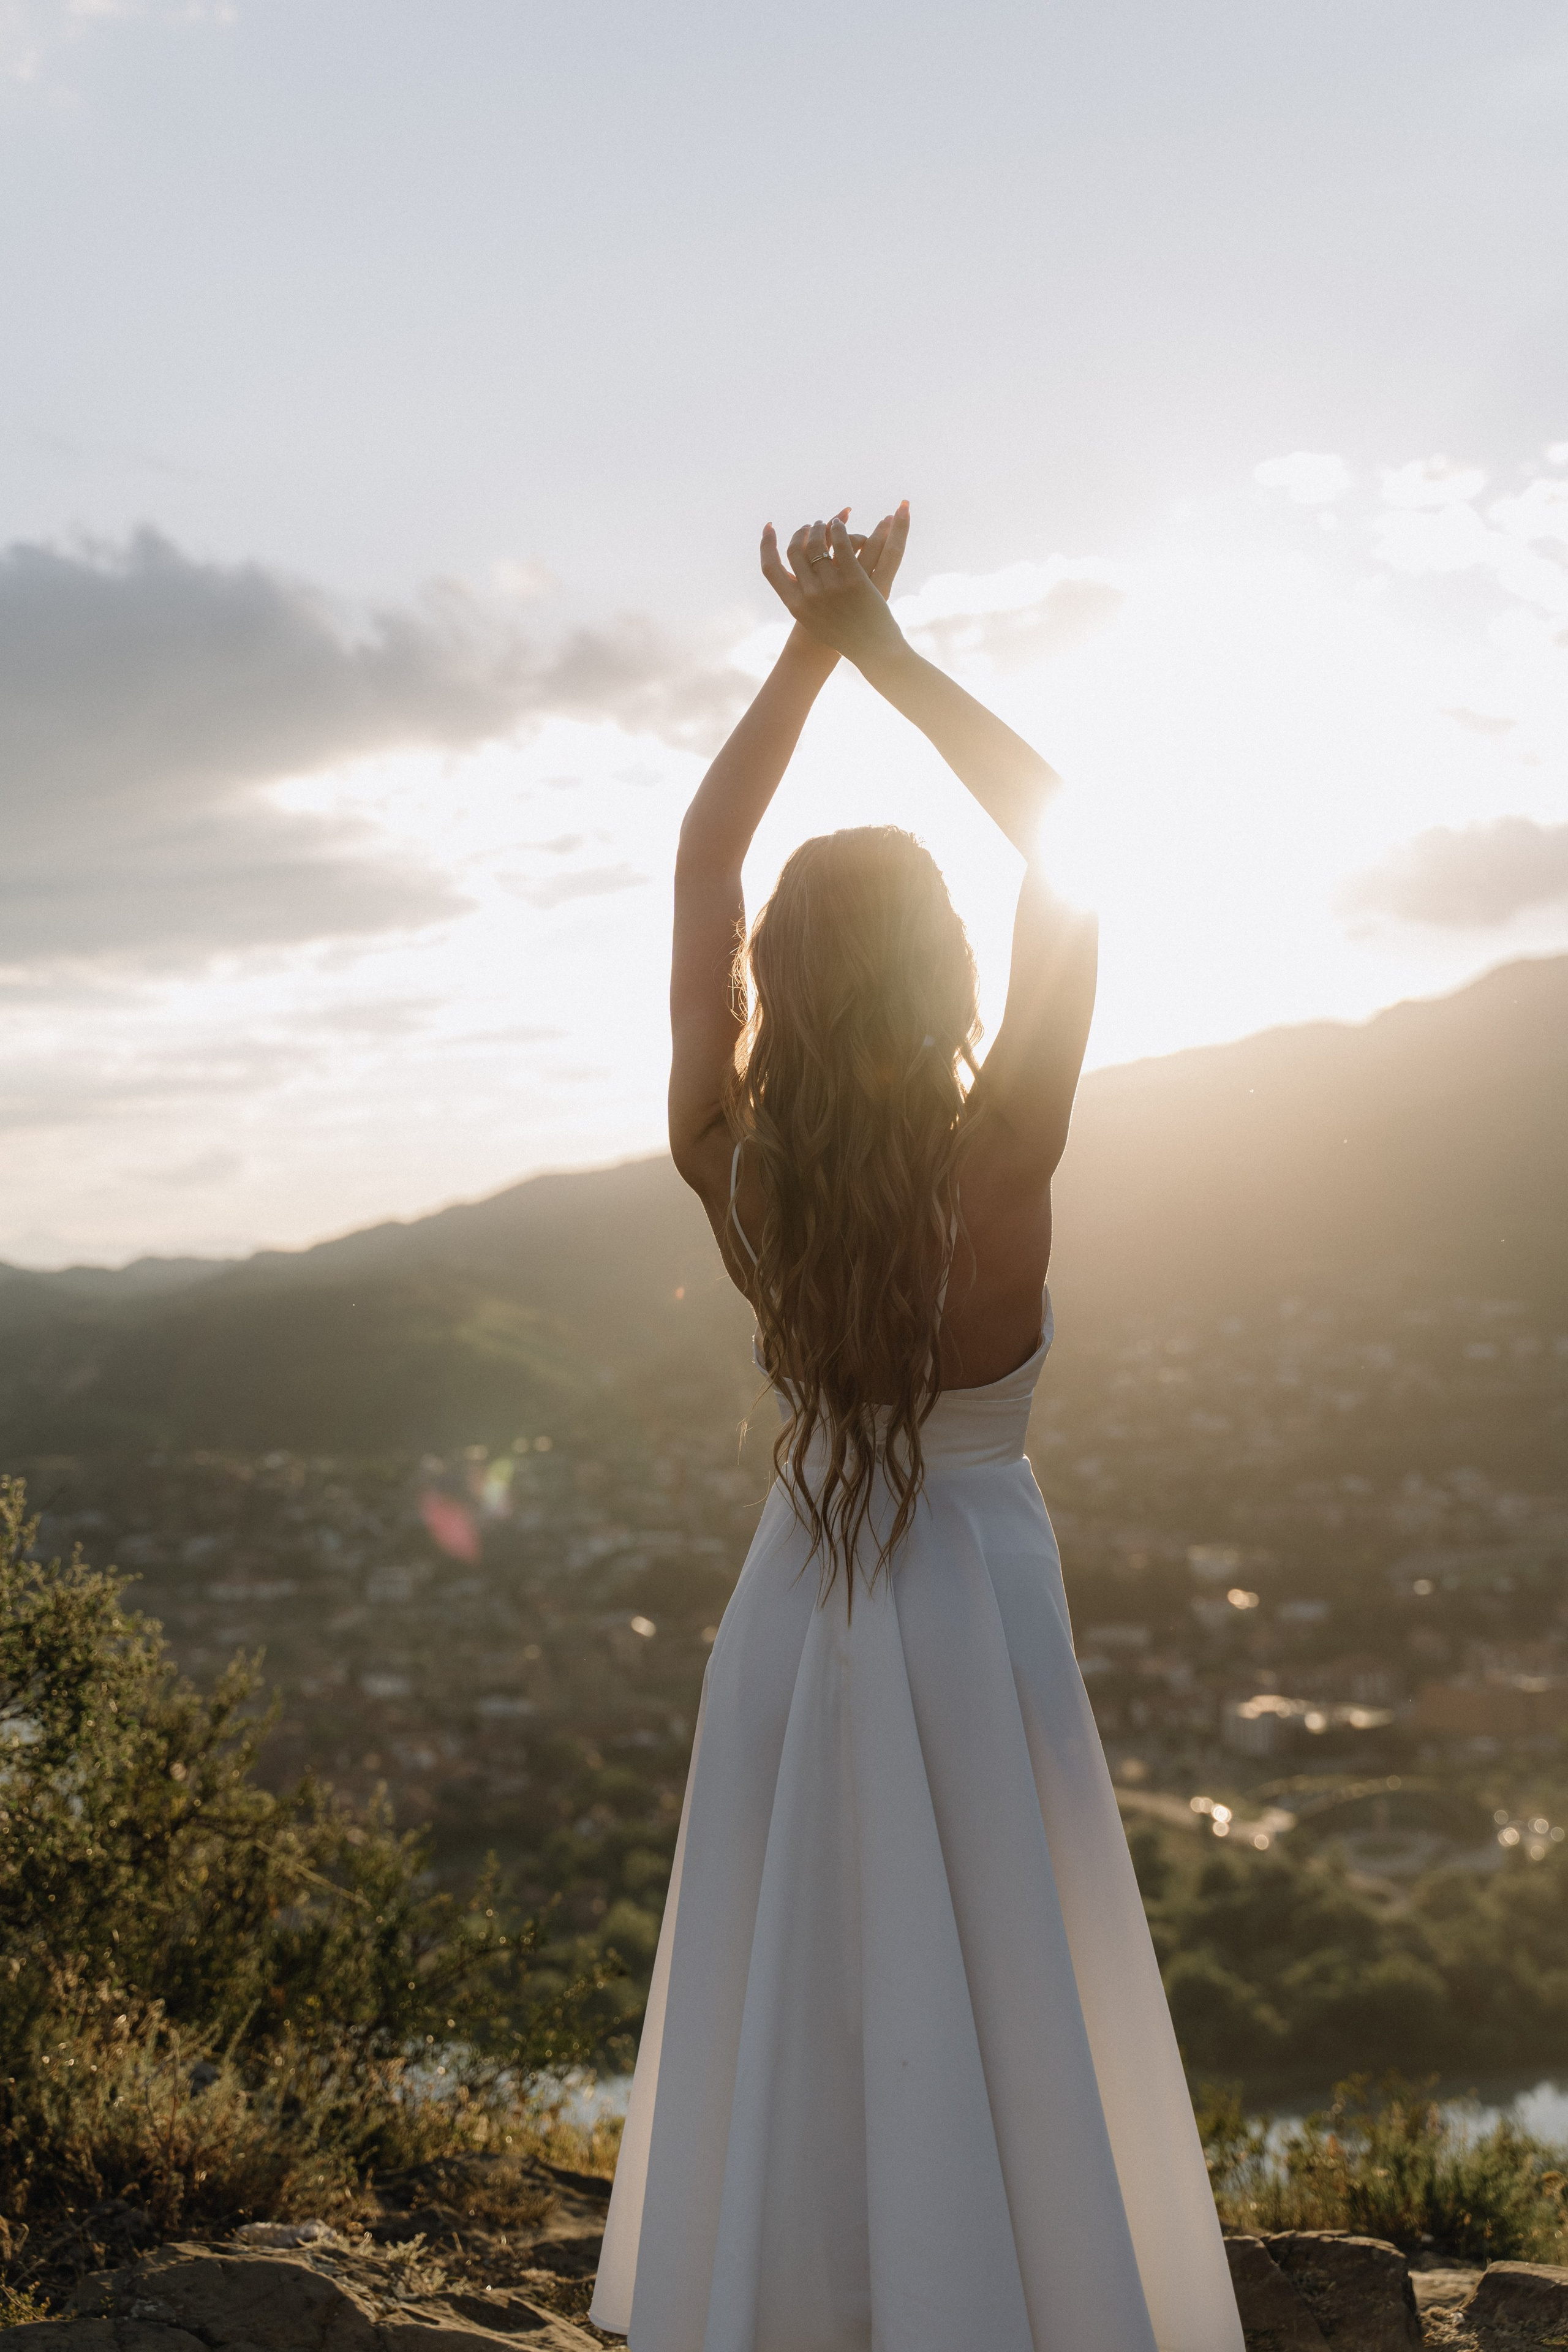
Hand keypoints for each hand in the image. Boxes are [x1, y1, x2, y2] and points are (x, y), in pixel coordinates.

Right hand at [760, 503, 910, 669]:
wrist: (871, 648)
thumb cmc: (841, 633)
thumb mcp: (812, 619)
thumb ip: (799, 597)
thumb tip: (791, 573)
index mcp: (795, 605)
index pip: (770, 568)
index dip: (766, 545)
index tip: (769, 528)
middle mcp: (809, 595)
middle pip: (795, 551)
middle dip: (801, 532)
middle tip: (811, 526)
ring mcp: (831, 587)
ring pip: (818, 544)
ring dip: (821, 527)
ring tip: (827, 523)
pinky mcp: (854, 579)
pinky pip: (843, 544)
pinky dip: (839, 529)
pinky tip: (842, 523)